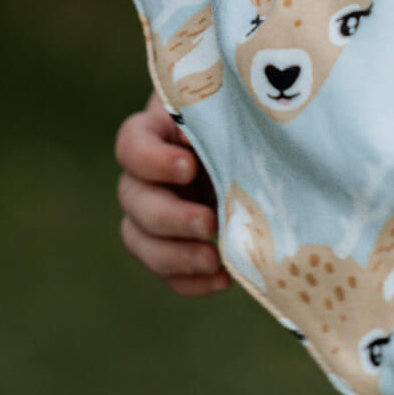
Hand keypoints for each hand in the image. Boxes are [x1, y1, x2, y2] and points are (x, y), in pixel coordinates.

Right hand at [115, 93, 230, 296]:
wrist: (262, 151)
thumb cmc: (248, 122)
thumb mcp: (235, 114)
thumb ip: (220, 120)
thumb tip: (198, 137)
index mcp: (157, 131)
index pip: (131, 144)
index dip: (152, 160)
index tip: (189, 167)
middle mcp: (146, 174)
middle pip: (132, 198)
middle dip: (169, 216)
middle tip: (209, 223)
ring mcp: (154, 211)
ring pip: (139, 239)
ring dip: (174, 256)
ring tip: (213, 261)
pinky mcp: (173, 244)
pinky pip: (167, 271)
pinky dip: (192, 281)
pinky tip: (223, 279)